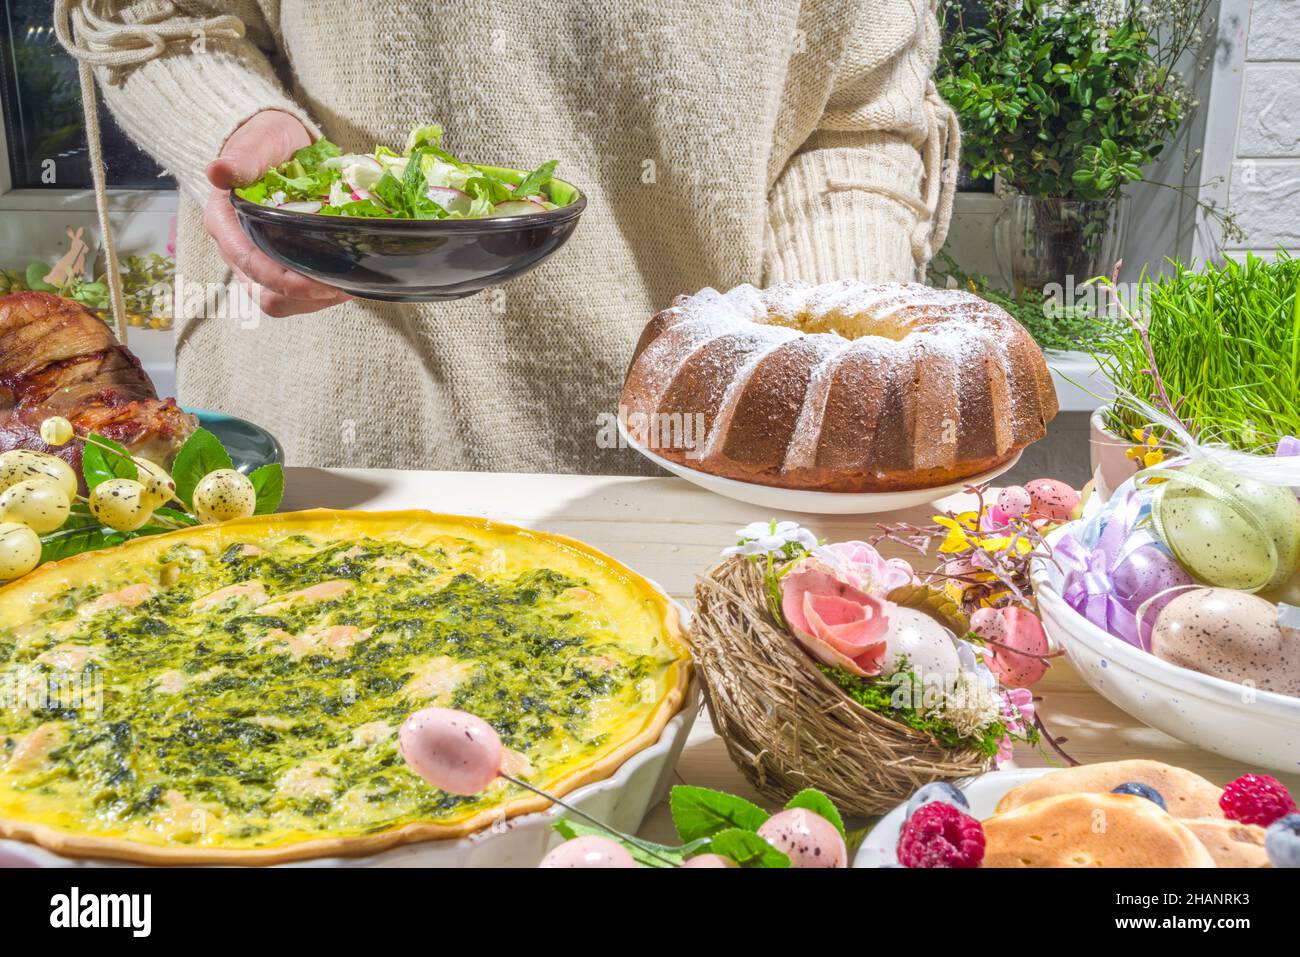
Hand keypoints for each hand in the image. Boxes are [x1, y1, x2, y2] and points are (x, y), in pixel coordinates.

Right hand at [203, 110, 351, 316]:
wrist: (277, 145)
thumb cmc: (266, 142)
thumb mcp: (259, 142)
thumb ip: (243, 158)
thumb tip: (218, 171)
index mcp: (226, 224)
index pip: (253, 266)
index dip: (287, 282)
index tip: (322, 282)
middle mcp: (238, 250)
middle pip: (268, 296)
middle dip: (306, 298)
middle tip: (344, 286)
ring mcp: (258, 262)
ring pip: (284, 303)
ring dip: (316, 301)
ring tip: (348, 285)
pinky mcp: (278, 266)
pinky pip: (296, 296)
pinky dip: (320, 295)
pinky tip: (343, 281)